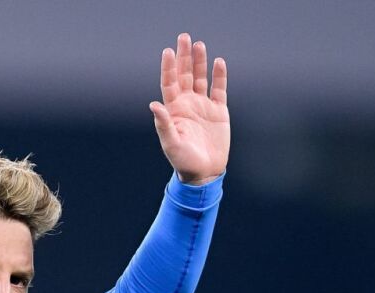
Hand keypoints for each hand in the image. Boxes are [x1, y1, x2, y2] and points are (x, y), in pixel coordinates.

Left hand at [150, 33, 229, 185]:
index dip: (168, 67)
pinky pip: (219, 90)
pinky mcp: (219, 111)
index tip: (168, 51)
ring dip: (200, 62)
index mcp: (174, 110)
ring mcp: (203, 106)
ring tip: (199, 45)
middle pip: (184, 75)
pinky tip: (219, 62)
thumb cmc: (183, 161)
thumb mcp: (171, 144)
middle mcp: (187, 104)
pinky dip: (219, 76)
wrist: (204, 172)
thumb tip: (154, 104)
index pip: (169, 83)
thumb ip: (164, 124)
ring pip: (201, 78)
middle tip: (184, 37)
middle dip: (184, 57)